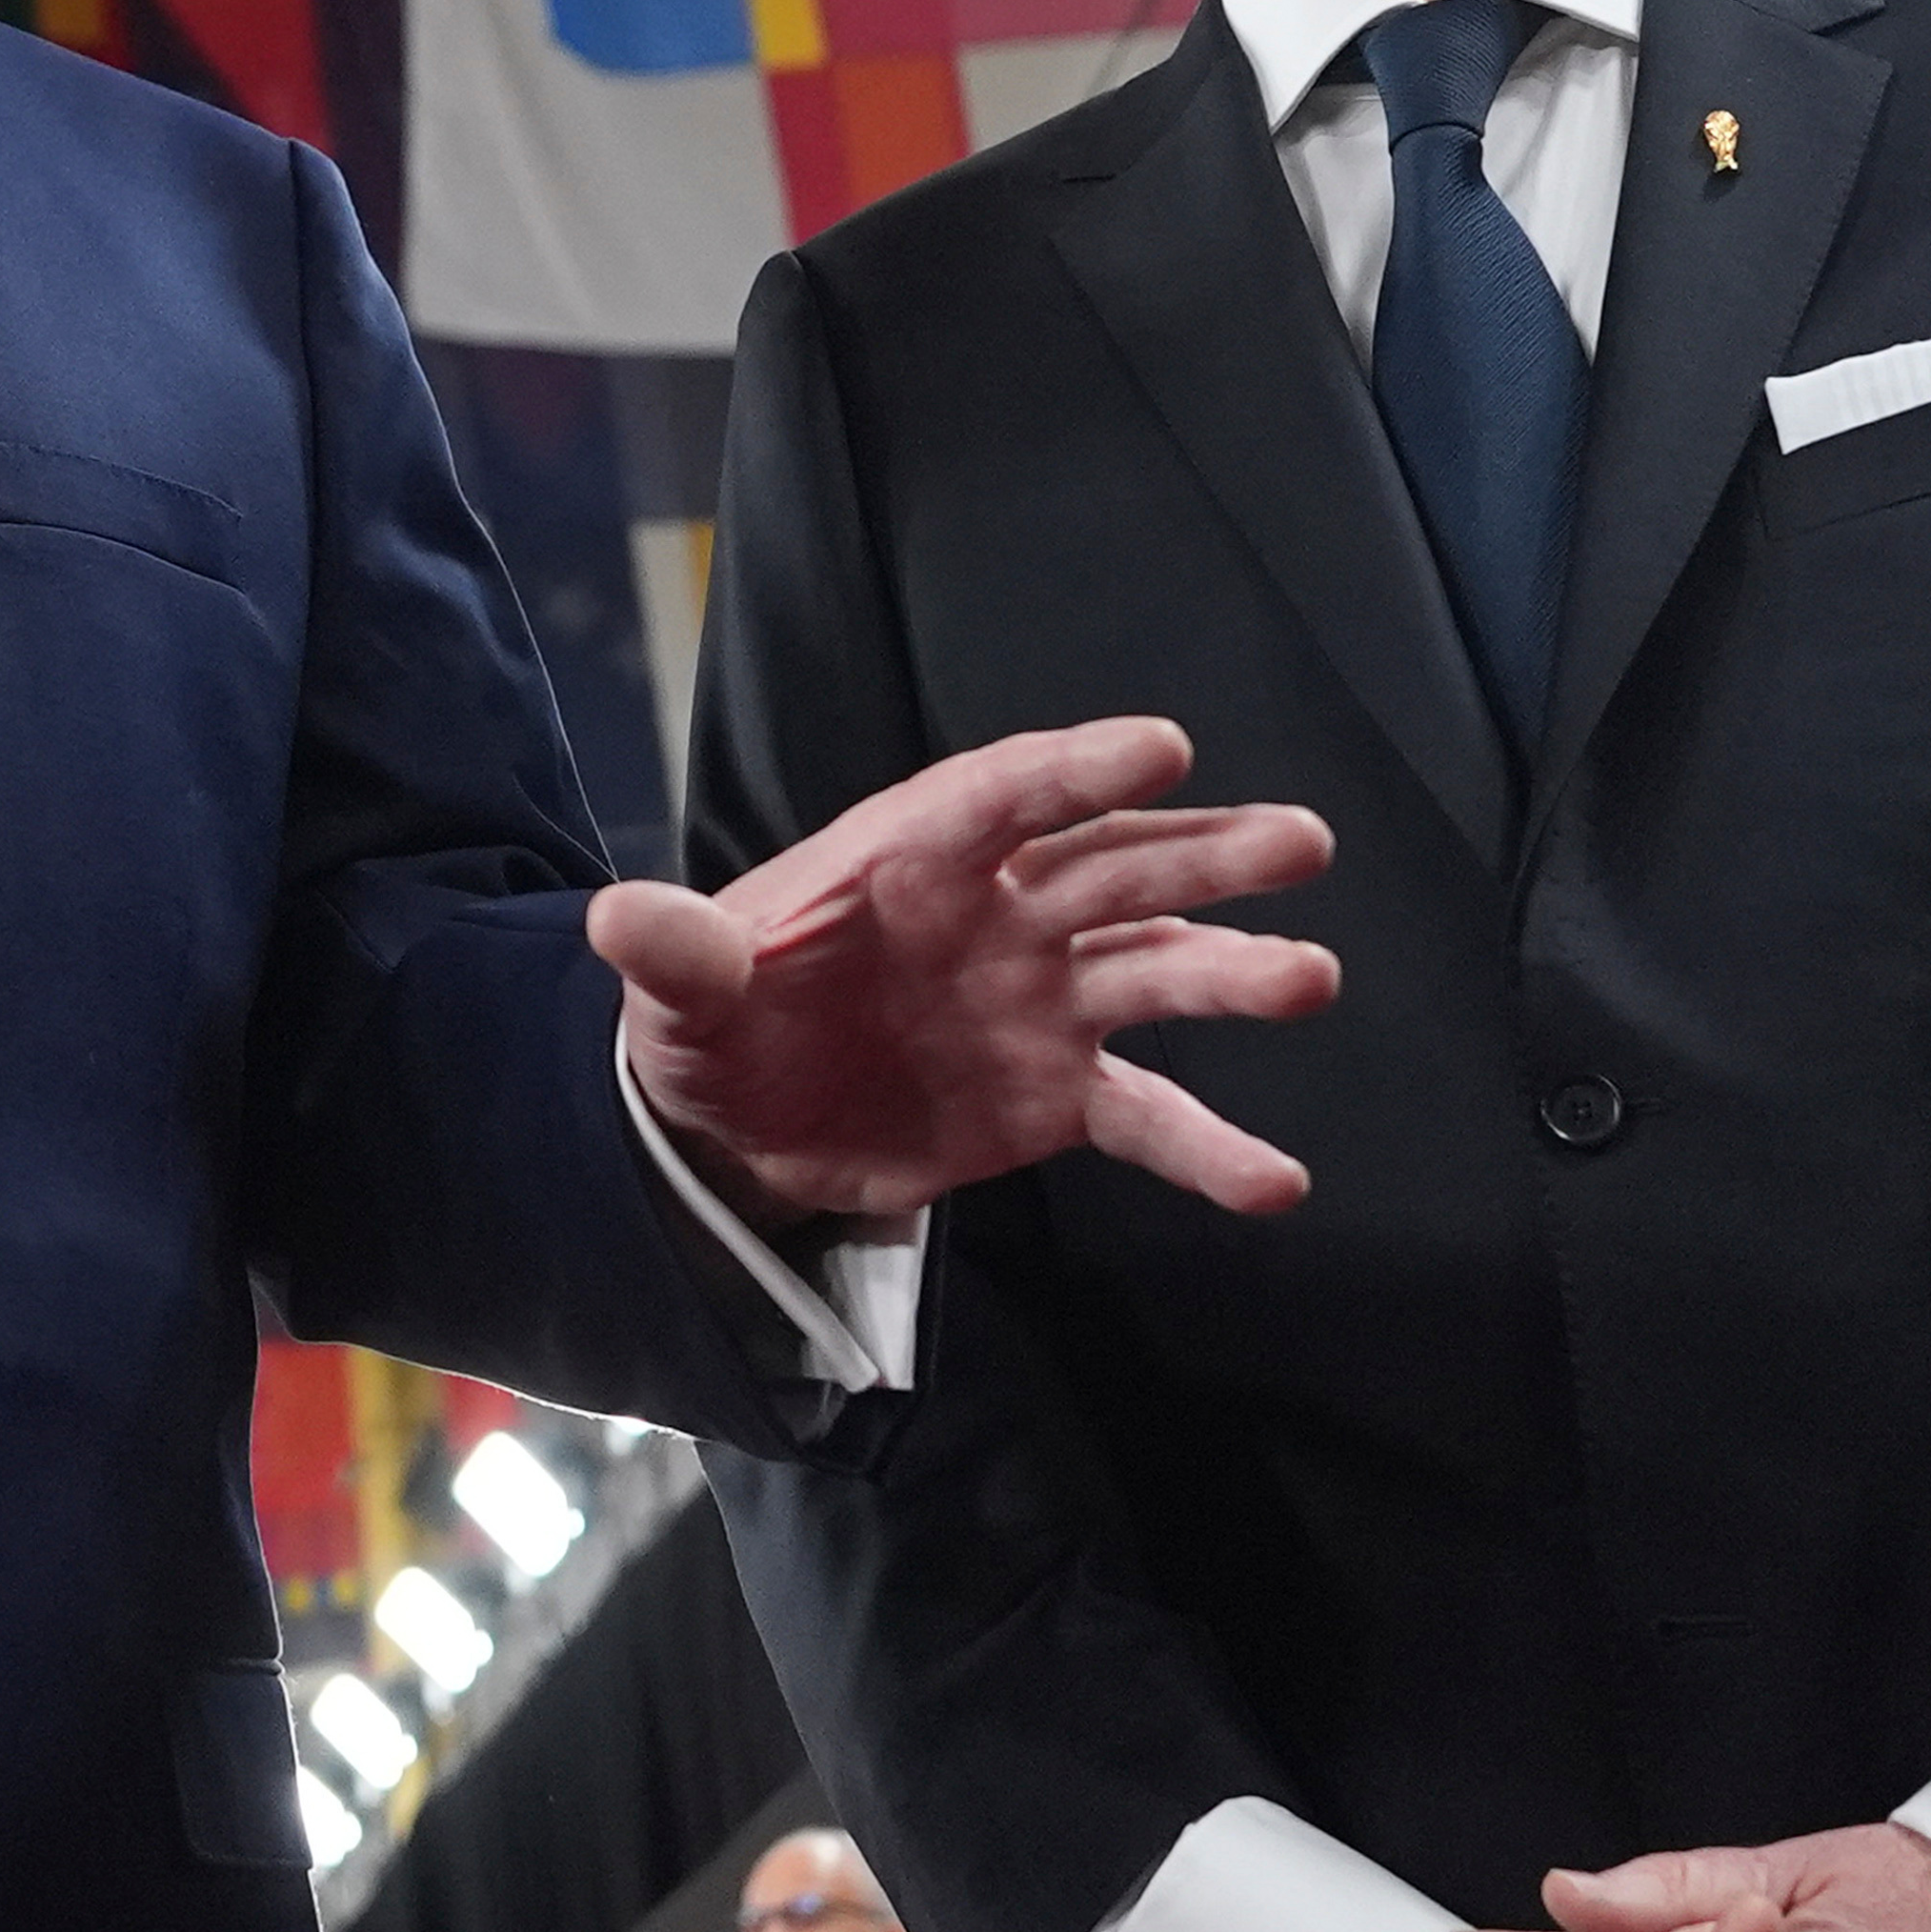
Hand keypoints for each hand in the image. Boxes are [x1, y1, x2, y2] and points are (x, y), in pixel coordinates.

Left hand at [592, 720, 1337, 1234]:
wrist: (736, 1124)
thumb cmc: (716, 1019)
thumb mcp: (676, 991)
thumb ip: (675, 954)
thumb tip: (620, 916)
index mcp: (910, 858)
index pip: (1003, 798)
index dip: (1080, 771)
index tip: (1164, 748)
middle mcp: (997, 915)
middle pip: (1111, 868)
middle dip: (1202, 852)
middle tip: (1298, 843)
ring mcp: (1040, 1001)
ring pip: (1155, 971)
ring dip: (1234, 975)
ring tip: (1310, 980)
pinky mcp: (1057, 1094)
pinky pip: (1147, 1116)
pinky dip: (1210, 1147)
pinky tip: (1276, 1183)